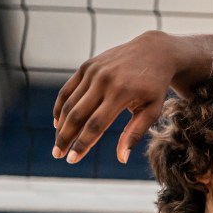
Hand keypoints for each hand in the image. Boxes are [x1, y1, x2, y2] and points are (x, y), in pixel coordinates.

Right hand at [52, 30, 174, 163]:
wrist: (154, 52)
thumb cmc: (155, 86)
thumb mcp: (152, 110)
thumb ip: (135, 133)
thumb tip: (122, 159)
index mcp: (121, 93)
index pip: (95, 125)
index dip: (82, 144)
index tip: (72, 160)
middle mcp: (104, 80)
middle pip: (77, 115)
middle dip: (65, 137)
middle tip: (57, 155)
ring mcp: (93, 71)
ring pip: (69, 103)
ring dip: (61, 125)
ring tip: (58, 143)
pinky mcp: (86, 66)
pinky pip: (67, 89)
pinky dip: (60, 107)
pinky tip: (58, 122)